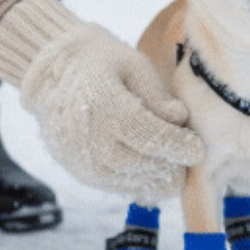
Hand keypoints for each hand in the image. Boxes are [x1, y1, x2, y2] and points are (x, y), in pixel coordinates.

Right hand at [18, 21, 202, 200]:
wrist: (51, 75)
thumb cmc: (100, 62)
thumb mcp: (133, 64)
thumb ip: (156, 93)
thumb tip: (180, 117)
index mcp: (105, 106)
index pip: (149, 136)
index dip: (178, 146)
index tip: (198, 149)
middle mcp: (91, 140)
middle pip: (144, 164)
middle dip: (173, 163)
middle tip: (189, 155)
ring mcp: (83, 161)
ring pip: (133, 181)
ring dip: (159, 176)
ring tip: (175, 162)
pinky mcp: (81, 173)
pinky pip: (118, 187)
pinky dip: (141, 182)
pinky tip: (156, 171)